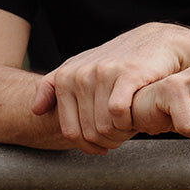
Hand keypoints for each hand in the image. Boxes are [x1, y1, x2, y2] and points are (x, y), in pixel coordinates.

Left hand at [32, 23, 188, 153]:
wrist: (155, 42)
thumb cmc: (115, 62)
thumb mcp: (80, 69)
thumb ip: (53, 88)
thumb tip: (35, 110)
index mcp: (65, 78)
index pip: (70, 131)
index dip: (88, 146)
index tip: (102, 147)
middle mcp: (80, 75)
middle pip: (88, 132)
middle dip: (107, 143)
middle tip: (120, 139)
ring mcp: (102, 73)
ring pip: (103, 126)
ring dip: (120, 135)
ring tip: (129, 130)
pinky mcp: (127, 74)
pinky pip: (119, 113)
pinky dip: (128, 123)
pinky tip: (136, 119)